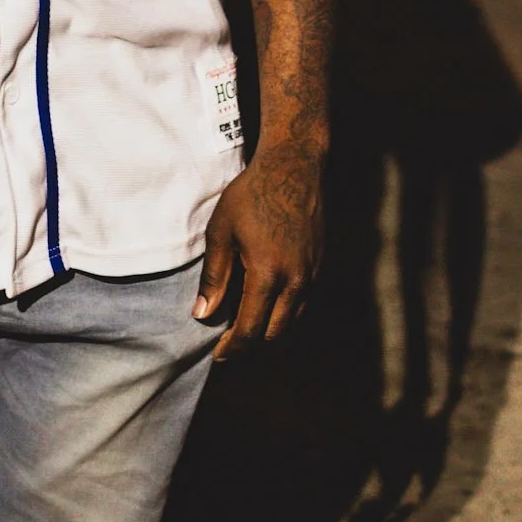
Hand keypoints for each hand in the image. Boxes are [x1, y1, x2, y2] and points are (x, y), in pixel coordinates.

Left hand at [193, 145, 323, 360]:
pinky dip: (285, 310)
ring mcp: (311, 274)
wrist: (293, 167)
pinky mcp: (319, 265)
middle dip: (251, 343)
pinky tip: (267, 299)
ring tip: (246, 322)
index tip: (219, 355)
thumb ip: (214, 277)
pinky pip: (303, 302)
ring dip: (270, 329)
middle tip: (229, 341)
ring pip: (292, 321)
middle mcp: (295, 281)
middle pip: (274, 333)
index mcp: (267, 274)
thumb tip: (203, 314)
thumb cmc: (251, 194)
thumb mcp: (222, 231)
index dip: (233, 348)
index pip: (251, 330)